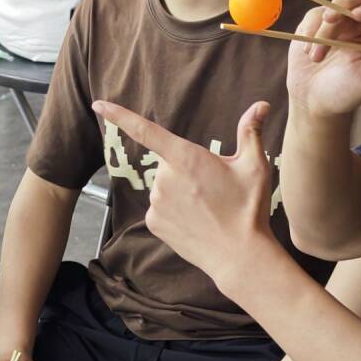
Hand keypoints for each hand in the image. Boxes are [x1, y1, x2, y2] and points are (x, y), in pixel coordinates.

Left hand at [92, 100, 277, 285]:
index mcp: (185, 158)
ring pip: (164, 186)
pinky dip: (174, 210)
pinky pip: (160, 207)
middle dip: (185, 169)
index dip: (119, 116)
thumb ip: (251, 131)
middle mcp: (164, 178)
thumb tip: (261, 105)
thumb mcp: (254, 166)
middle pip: (168, 163)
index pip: (145, 130)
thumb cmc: (248, 208)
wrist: (239, 255)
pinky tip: (195, 220)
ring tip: (206, 206)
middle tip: (212, 187)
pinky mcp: (154, 222)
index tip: (98, 106)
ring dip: (179, 191)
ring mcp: (156, 202)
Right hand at [286, 0, 360, 118]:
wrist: (313, 101)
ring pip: (335, 6)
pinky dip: (310, 31)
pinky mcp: (320, 22)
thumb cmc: (347, 93)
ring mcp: (343, 22)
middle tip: (329, 18)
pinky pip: (315, 14)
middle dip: (344, 4)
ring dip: (323, 30)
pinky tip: (309, 52)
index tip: (356, 15)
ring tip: (316, 57)